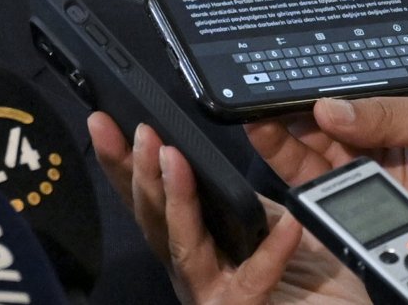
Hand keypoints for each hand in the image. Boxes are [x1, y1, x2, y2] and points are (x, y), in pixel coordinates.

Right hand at [89, 113, 366, 303]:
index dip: (121, 160)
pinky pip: (255, 279)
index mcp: (188, 239)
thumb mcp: (266, 220)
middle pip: (152, 217)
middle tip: (141, 131)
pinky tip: (288, 227)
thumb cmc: (304, 278)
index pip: (144, 195)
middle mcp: (189, 266)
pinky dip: (269, 253)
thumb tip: (211, 147)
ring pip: (184, 244)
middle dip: (141, 173)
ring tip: (175, 159)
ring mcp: (213, 291)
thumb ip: (236, 194)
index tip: (103, 120)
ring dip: (177, 200)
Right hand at [245, 0, 407, 221]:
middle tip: (259, 30)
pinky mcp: (343, 192)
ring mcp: (358, 153)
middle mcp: (377, 115)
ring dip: (273, 103)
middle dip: (286, 54)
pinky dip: (275, 146)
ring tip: (252, 84)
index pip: (363, 37)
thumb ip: (392, 113)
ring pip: (300, 121)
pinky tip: (262, 125)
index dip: (327, 1)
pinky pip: (299, 167)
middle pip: (320, 77)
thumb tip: (329, 110)